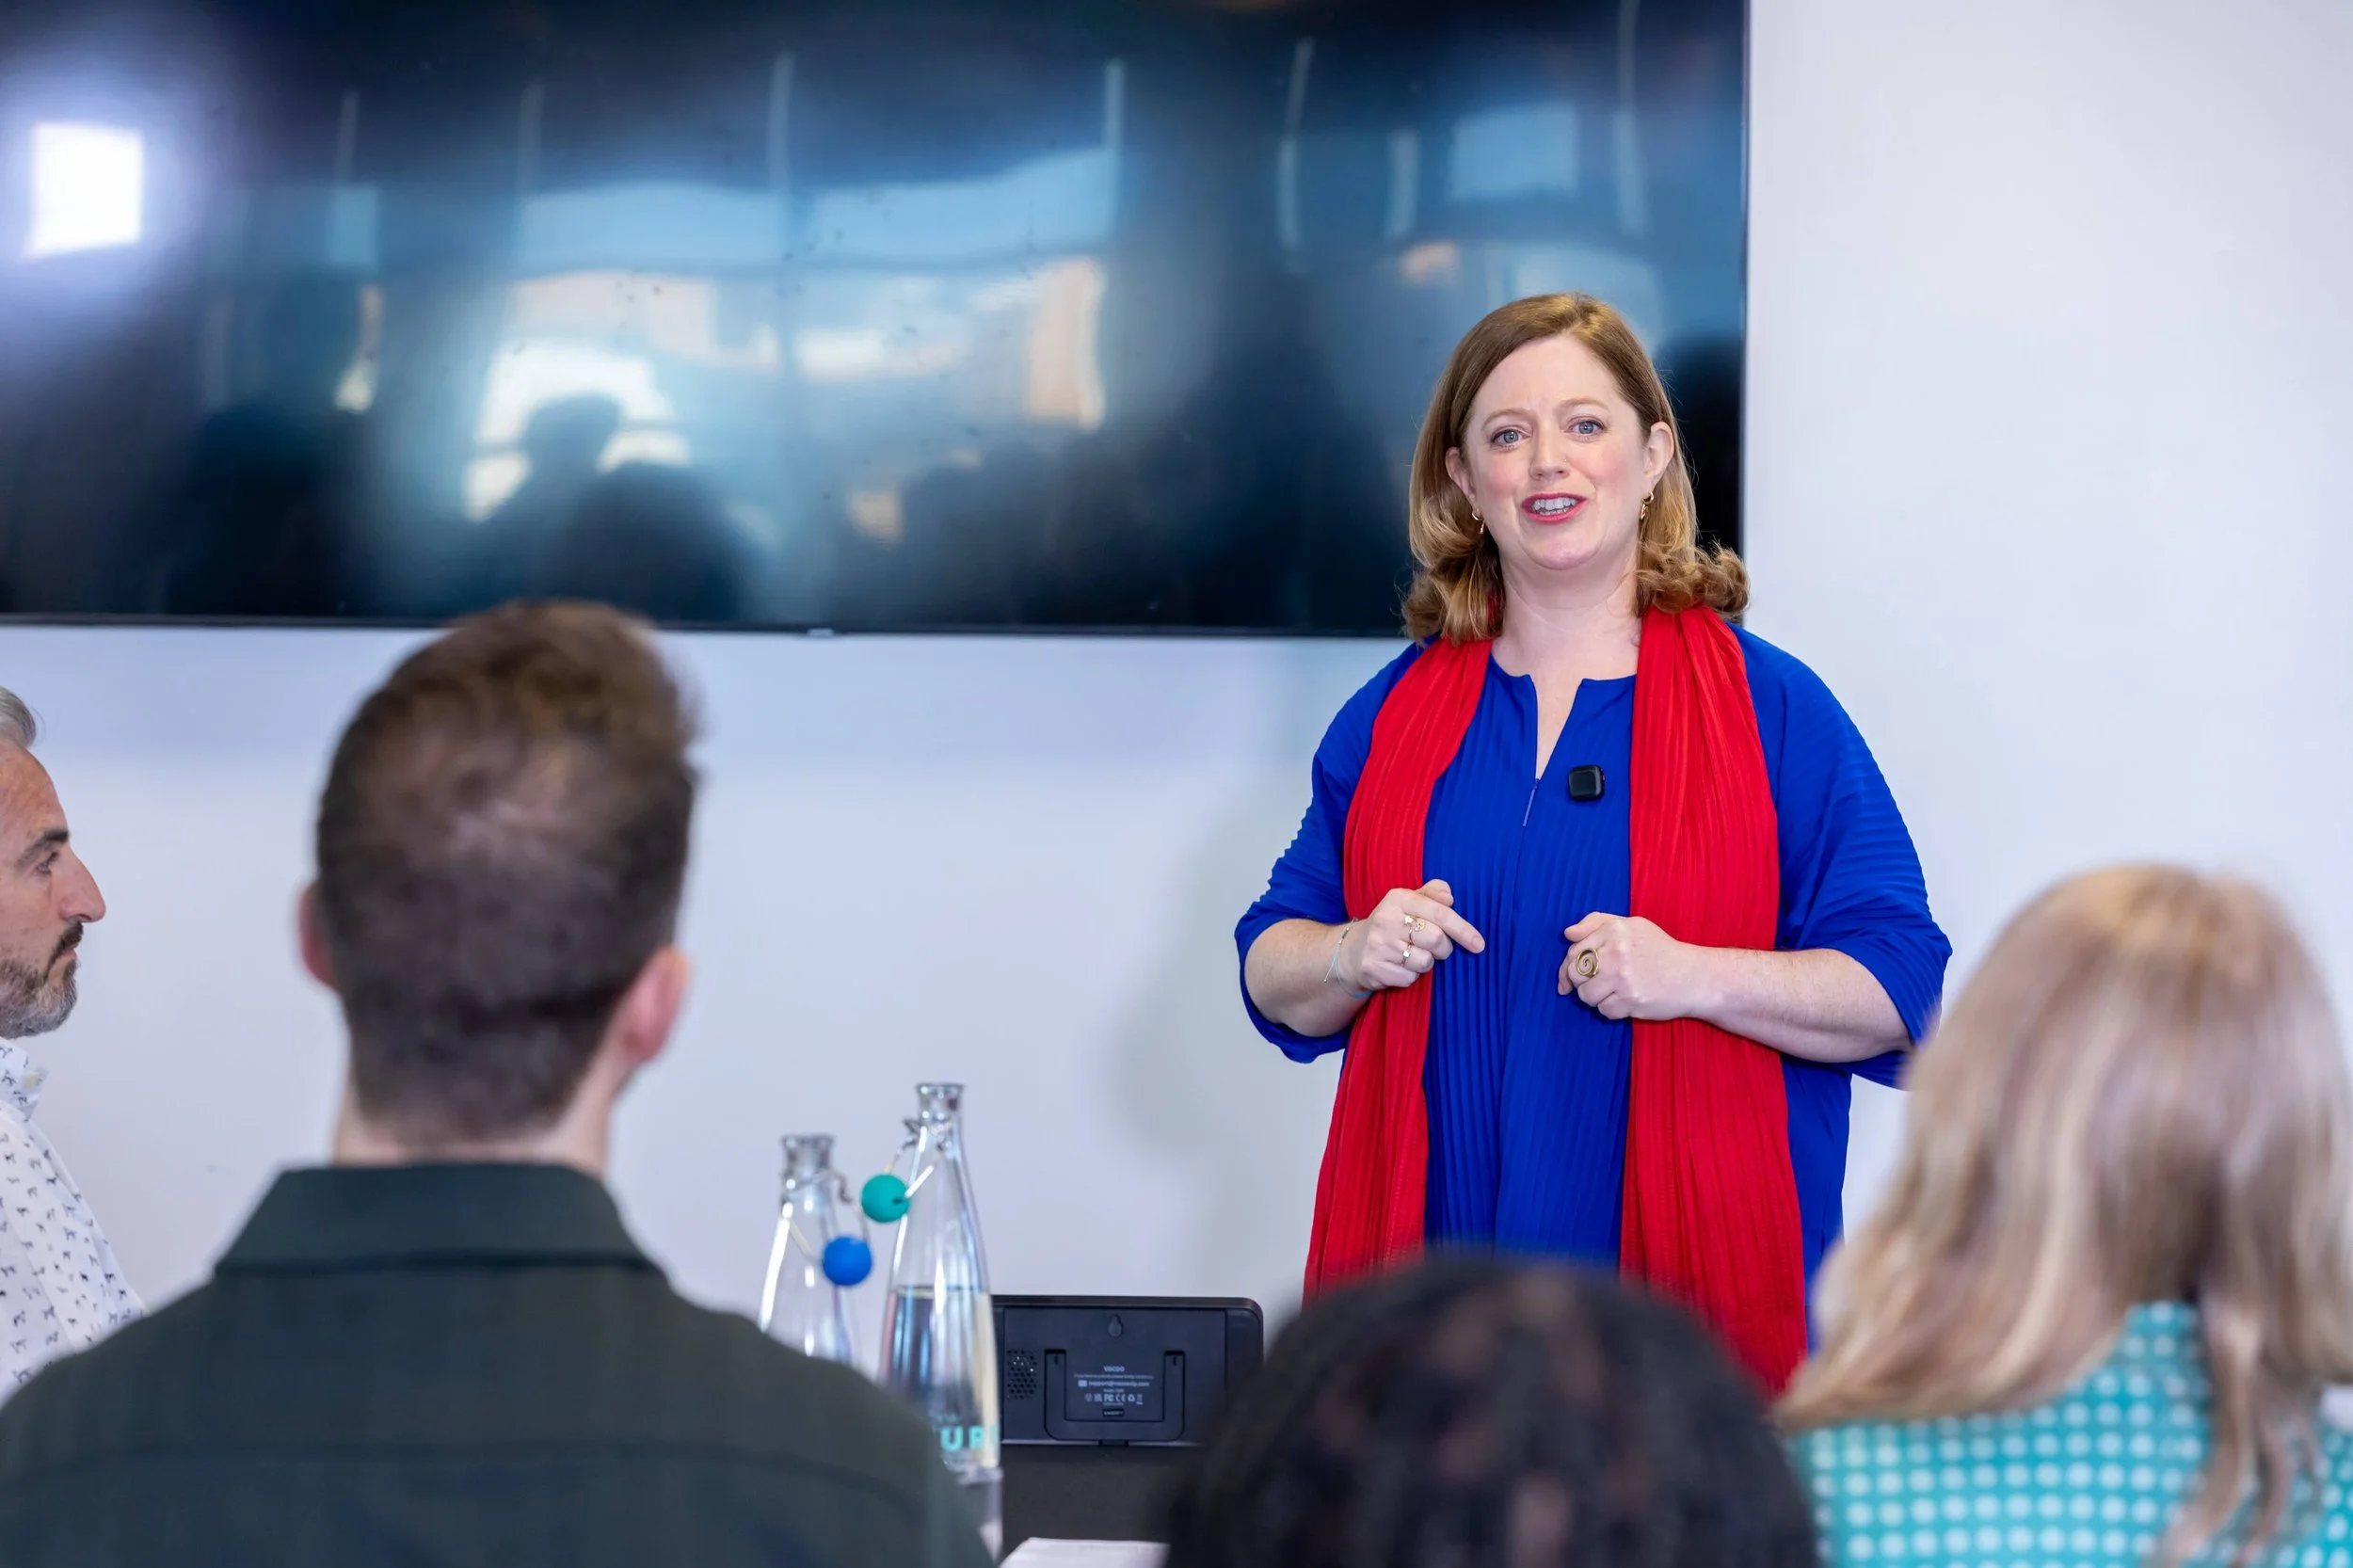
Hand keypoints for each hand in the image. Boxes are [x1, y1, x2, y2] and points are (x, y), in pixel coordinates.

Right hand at [1339, 880, 1486, 993]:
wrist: (1353, 951)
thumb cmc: (1392, 924)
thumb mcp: (1409, 902)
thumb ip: (1432, 894)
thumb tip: (1449, 896)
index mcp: (1398, 898)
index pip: (1440, 913)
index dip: (1463, 929)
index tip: (1478, 944)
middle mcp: (1386, 919)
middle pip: (1436, 940)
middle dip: (1443, 949)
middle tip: (1436, 948)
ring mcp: (1378, 945)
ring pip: (1424, 962)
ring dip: (1425, 963)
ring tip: (1411, 955)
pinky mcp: (1373, 968)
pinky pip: (1409, 978)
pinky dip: (1410, 976)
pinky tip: (1399, 966)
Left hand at [1559, 912, 1711, 1019]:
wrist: (1693, 977)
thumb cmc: (1660, 950)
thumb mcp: (1632, 926)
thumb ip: (1597, 923)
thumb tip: (1568, 933)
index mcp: (1615, 930)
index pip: (1574, 951)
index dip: (1568, 967)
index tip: (1569, 978)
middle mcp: (1617, 952)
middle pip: (1575, 974)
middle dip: (1580, 983)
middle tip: (1596, 984)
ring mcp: (1623, 977)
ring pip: (1586, 995)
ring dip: (1596, 998)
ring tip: (1614, 991)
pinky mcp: (1631, 1000)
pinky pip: (1604, 1011)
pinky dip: (1612, 1010)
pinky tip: (1627, 1001)